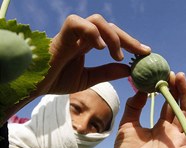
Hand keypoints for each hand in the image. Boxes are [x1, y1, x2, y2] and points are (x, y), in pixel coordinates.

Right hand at [2, 14, 150, 124]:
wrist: (36, 84)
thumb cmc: (57, 80)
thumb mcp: (88, 78)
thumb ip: (107, 72)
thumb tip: (128, 70)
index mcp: (88, 44)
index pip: (114, 37)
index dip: (130, 43)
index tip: (145, 53)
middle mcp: (82, 36)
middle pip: (110, 27)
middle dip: (128, 39)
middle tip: (142, 52)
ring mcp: (72, 34)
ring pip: (97, 21)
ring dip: (112, 37)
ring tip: (116, 56)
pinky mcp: (61, 36)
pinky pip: (77, 23)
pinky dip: (91, 33)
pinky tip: (100, 49)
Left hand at [103, 72, 185, 147]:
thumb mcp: (128, 121)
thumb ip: (134, 105)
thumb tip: (141, 87)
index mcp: (162, 125)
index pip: (172, 104)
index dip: (173, 90)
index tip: (170, 74)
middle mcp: (172, 133)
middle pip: (184, 111)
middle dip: (185, 93)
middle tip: (181, 76)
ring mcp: (176, 144)